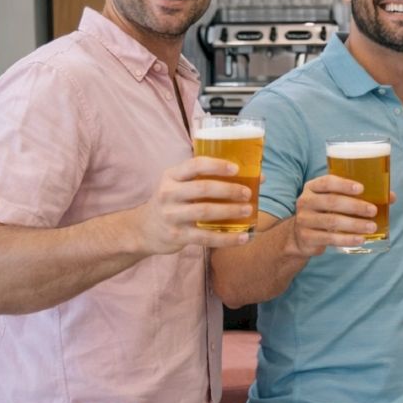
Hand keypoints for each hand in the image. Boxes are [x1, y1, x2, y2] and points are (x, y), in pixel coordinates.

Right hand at [133, 156, 253, 253]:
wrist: (144, 229)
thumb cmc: (173, 202)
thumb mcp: (181, 185)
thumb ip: (209, 179)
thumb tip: (257, 177)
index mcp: (171, 175)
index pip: (195, 165)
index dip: (217, 165)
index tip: (236, 168)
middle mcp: (168, 193)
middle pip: (202, 188)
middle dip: (228, 189)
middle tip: (247, 193)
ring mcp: (171, 215)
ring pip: (205, 212)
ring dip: (230, 211)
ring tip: (248, 211)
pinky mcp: (177, 236)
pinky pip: (206, 237)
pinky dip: (227, 238)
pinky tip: (244, 237)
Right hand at [284, 174, 388, 257]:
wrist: (301, 235)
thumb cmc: (325, 212)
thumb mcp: (335, 199)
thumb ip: (358, 196)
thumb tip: (391, 197)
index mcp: (313, 187)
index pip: (327, 182)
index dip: (344, 184)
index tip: (362, 188)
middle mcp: (305, 201)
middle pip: (332, 202)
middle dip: (355, 206)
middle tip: (373, 211)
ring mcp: (304, 220)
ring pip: (332, 221)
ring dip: (354, 224)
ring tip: (372, 227)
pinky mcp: (307, 237)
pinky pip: (329, 238)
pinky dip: (347, 239)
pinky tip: (360, 239)